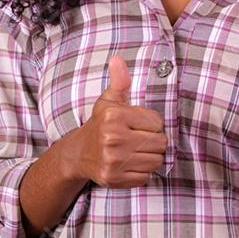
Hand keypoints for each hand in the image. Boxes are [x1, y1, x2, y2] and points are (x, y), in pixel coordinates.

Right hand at [65, 55, 167, 187]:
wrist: (78, 154)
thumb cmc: (100, 125)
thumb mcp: (109, 101)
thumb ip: (120, 81)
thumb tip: (117, 59)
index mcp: (114, 116)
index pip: (157, 123)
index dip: (153, 125)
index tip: (140, 125)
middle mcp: (112, 139)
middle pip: (160, 143)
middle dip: (154, 141)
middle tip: (140, 139)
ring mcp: (113, 161)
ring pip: (155, 161)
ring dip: (150, 157)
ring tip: (136, 151)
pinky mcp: (114, 178)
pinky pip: (145, 177)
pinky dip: (142, 172)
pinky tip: (130, 164)